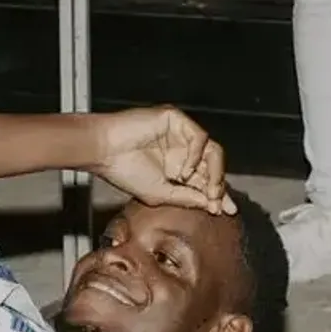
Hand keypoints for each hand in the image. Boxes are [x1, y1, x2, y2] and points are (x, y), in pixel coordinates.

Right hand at [89, 106, 233, 213]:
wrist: (104, 152)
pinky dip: (197, 155)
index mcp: (177, 168)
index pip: (205, 180)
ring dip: (214, 172)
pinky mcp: (177, 120)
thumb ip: (187, 198)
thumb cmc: (125, 172)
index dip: (217, 195)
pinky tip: (185, 171)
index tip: (226, 211)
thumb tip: (212, 205)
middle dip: (219, 185)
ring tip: (209, 189)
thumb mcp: (160, 194)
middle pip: (213, 166)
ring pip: (212, 151)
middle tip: (217, 201)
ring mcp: (181, 135)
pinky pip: (199, 137)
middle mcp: (182, 151)